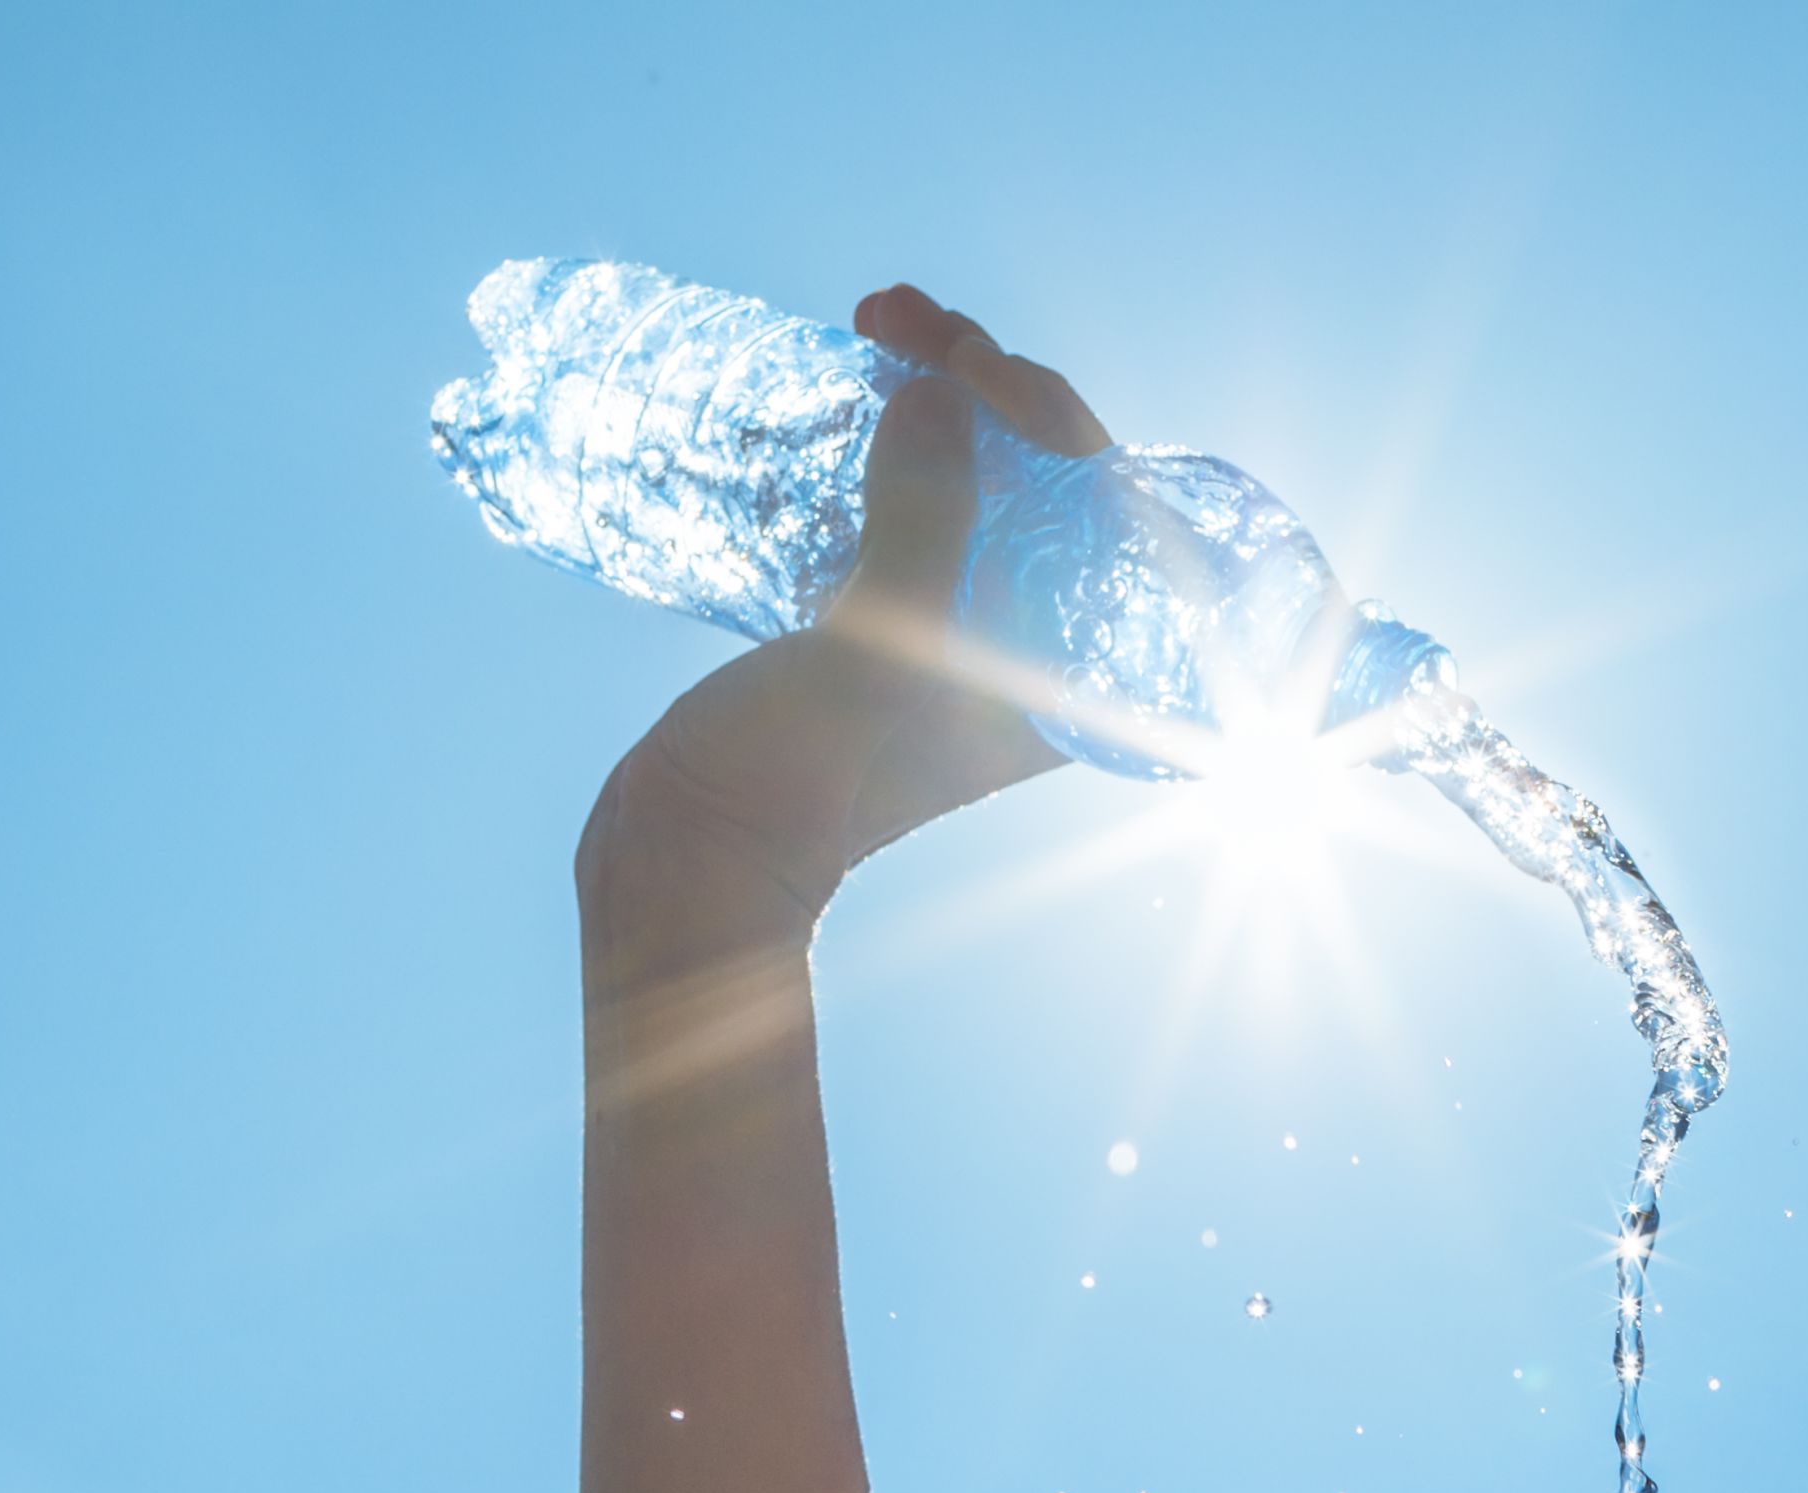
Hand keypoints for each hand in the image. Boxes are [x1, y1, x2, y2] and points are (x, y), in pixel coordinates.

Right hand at [584, 285, 1117, 914]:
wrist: (688, 862)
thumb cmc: (791, 793)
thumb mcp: (867, 662)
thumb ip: (921, 534)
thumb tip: (944, 396)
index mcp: (1068, 677)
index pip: (1118, 520)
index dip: (1061, 420)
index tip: (973, 363)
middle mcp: (1031, 649)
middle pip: (1052, 483)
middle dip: (993, 384)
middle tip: (903, 315)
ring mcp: (957, 628)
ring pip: (981, 479)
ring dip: (941, 390)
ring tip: (874, 318)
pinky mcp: (881, 616)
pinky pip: (913, 499)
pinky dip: (891, 432)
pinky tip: (851, 379)